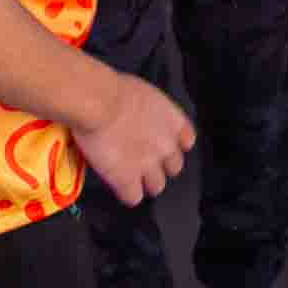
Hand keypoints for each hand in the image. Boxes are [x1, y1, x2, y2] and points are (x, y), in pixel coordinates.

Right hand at [68, 68, 195, 207]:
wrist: (100, 103)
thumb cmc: (116, 89)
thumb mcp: (144, 95)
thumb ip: (150, 113)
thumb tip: (140, 118)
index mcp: (173, 121)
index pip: (187, 141)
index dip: (174, 145)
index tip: (161, 145)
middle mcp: (166, 145)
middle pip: (174, 168)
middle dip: (160, 166)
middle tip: (142, 162)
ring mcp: (148, 165)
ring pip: (157, 187)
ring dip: (145, 183)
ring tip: (130, 177)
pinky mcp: (127, 179)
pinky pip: (134, 198)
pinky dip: (127, 194)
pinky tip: (120, 187)